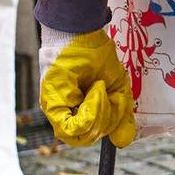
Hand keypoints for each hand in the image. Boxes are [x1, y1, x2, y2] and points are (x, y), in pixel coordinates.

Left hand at [39, 28, 137, 147]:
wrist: (81, 32)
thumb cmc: (95, 55)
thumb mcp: (117, 88)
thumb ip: (120, 115)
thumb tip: (123, 142)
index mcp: (78, 110)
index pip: (93, 134)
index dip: (110, 125)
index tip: (116, 102)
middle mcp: (65, 113)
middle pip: (89, 137)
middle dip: (107, 119)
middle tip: (107, 90)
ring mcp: (57, 110)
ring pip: (81, 135)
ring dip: (99, 114)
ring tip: (99, 87)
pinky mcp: (52, 105)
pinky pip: (71, 128)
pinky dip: (90, 113)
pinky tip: (95, 91)